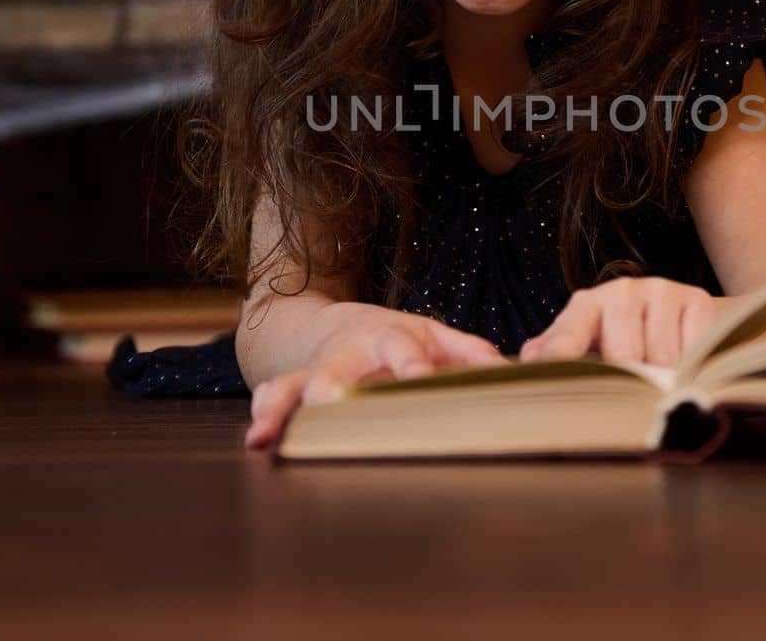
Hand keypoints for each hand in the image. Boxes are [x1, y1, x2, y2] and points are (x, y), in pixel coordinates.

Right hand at [244, 309, 507, 449]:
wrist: (341, 325)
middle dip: (335, 391)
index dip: (411, 366)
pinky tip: (257, 439)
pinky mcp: (293, 385)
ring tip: (268, 434)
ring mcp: (316, 371)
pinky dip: (263, 415)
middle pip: (339, 370)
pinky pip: (272, 394)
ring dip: (283, 408)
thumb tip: (508, 371)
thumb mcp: (437, 336)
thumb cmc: (400, 339)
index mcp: (391, 338)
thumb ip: (470, 353)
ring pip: (293, 384)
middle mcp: (349, 355)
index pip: (402, 350)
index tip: (419, 380)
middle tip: (332, 408)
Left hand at [518, 277, 727, 366]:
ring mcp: (659, 291)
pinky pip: (694, 350)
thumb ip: (551, 358)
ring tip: (662, 379)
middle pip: (624, 356)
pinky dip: (692, 368)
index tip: (554, 374)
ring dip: (665, 380)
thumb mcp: (586, 349)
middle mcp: (619, 291)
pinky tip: (686, 366)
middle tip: (635, 395)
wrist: (683, 318)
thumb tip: (507, 359)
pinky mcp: (696, 298)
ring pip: (662, 359)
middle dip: (631, 384)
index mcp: (584, 306)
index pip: (568, 336)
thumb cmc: (624, 341)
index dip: (561, 358)